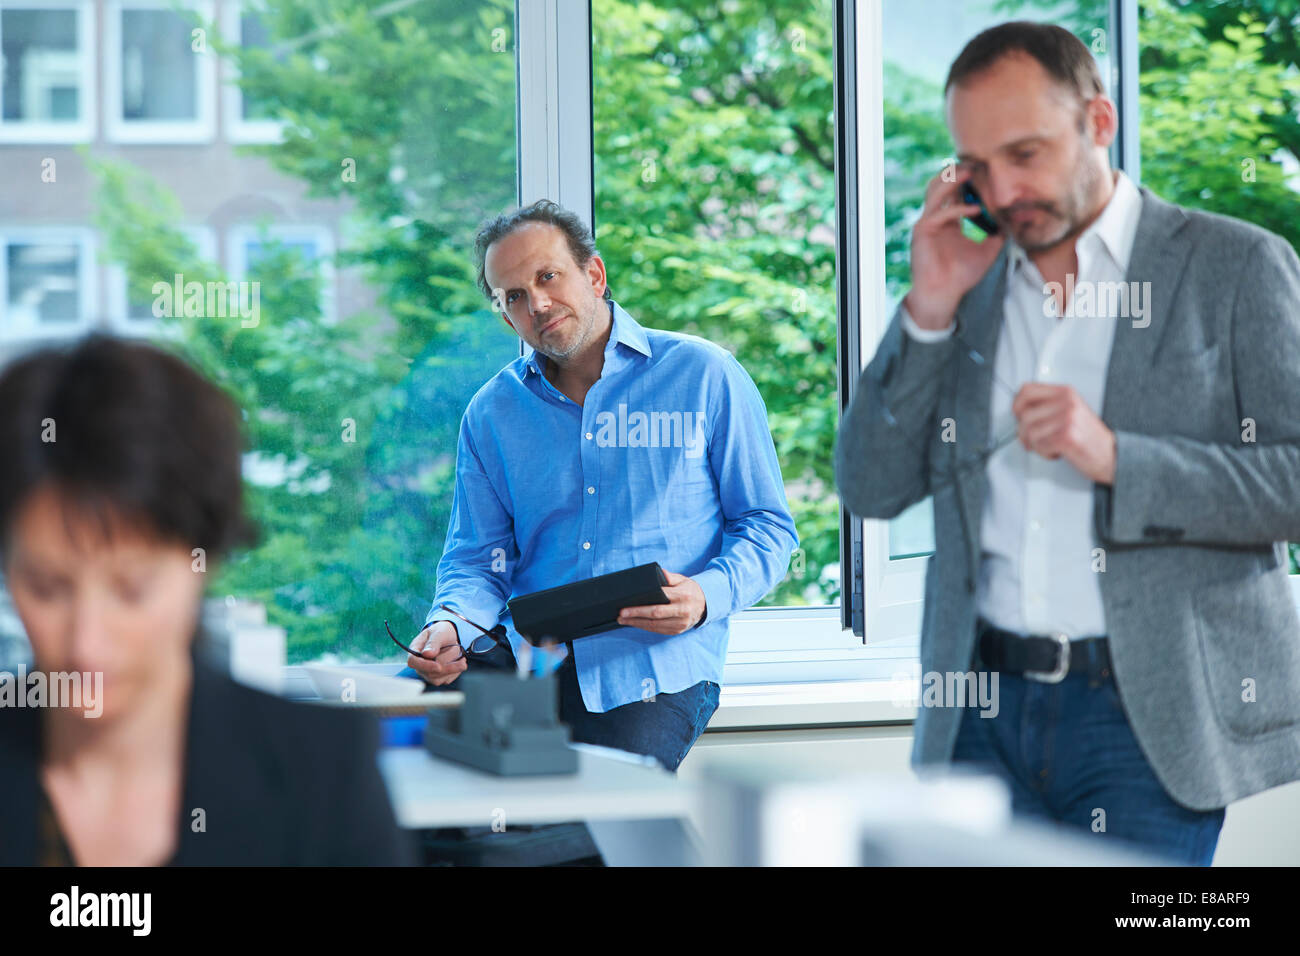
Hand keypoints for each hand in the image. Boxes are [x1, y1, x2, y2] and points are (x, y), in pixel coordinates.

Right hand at [406, 621, 466, 686]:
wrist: (450, 637)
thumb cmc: (442, 633)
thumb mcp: (439, 632)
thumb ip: (433, 643)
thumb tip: (427, 654)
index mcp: (415, 649)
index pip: (413, 661)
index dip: (425, 665)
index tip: (438, 666)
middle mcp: (419, 663)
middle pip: (429, 673)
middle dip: (447, 665)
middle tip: (459, 652)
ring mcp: (428, 672)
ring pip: (439, 679)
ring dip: (453, 667)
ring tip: (459, 654)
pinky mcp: (438, 677)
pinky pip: (447, 680)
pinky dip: (456, 671)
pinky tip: (459, 660)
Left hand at [617, 571, 706, 634]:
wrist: (706, 604)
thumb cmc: (690, 590)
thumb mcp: (683, 580)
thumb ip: (670, 577)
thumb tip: (659, 573)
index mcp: (683, 596)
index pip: (659, 600)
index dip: (641, 605)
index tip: (626, 605)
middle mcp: (682, 611)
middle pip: (655, 615)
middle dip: (636, 615)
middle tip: (620, 615)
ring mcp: (681, 623)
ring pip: (655, 626)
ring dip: (637, 624)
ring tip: (623, 620)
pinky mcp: (678, 631)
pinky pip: (659, 630)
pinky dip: (645, 627)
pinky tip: (635, 623)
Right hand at [904, 164, 1005, 329]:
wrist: (943, 295)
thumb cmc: (961, 276)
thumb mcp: (987, 251)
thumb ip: (997, 235)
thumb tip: (1014, 222)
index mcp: (946, 220)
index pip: (954, 191)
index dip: (967, 178)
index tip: (984, 167)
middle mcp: (934, 218)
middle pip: (940, 184)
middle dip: (956, 171)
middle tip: (977, 161)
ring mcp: (926, 224)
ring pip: (934, 191)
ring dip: (951, 180)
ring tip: (970, 171)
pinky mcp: (922, 233)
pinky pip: (939, 214)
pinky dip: (958, 209)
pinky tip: (976, 210)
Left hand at [1011, 383, 1116, 484]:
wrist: (1111, 455)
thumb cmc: (1088, 436)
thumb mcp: (1070, 411)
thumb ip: (1047, 406)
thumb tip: (1019, 410)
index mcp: (1066, 392)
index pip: (1027, 390)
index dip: (1016, 405)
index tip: (1018, 416)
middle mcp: (1066, 403)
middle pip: (1024, 415)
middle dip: (1025, 432)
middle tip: (1036, 440)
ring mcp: (1067, 419)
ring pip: (1030, 432)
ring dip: (1037, 445)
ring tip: (1051, 446)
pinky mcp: (1067, 437)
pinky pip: (1040, 445)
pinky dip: (1045, 453)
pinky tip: (1057, 452)